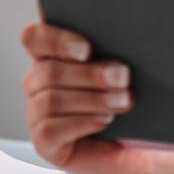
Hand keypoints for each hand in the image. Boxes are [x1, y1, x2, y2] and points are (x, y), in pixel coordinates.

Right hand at [21, 21, 145, 173]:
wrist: (138, 143)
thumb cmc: (129, 99)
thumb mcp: (123, 72)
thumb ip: (114, 50)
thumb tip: (124, 31)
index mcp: (52, 55)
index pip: (34, 38)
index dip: (56, 40)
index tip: (87, 49)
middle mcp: (39, 83)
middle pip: (48, 71)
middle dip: (89, 74)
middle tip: (122, 77)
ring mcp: (37, 113)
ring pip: (51, 99)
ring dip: (92, 99)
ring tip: (123, 101)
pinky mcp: (44, 142)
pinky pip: (50, 129)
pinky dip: (82, 122)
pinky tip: (105, 120)